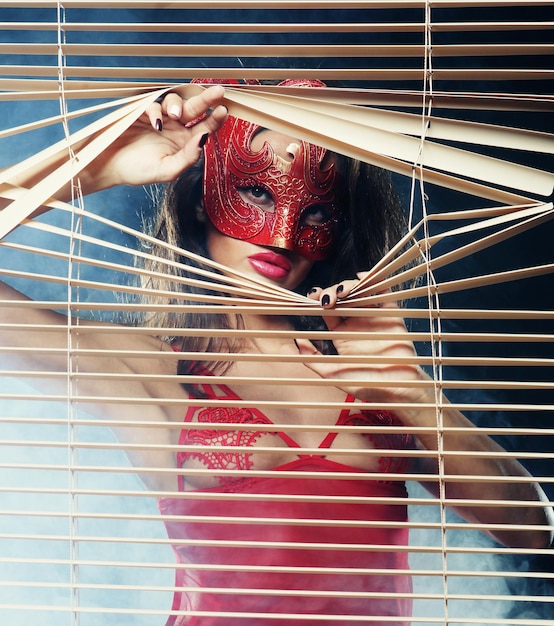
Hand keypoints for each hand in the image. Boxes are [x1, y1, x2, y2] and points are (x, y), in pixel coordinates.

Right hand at [85, 85, 227, 191]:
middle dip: (206, 100)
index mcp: (184, 143)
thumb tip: (204, 140)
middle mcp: (175, 128)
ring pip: (175, 102)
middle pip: (194, 109)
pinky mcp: (141, 111)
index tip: (224, 110)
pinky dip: (156, 110)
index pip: (205, 128)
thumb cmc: (138, 171)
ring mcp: (159, 118)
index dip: (215, 119)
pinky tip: (155, 122)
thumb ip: (187, 157)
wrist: (108, 166)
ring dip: (178, 105)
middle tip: (218, 91)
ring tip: (175, 115)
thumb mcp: (167, 170)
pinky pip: (153, 104)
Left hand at [297, 277, 429, 405]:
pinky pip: (383, 294)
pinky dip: (374, 282)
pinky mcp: (391, 317)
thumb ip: (313, 359)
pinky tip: (362, 278)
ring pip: (360, 293)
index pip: (328, 310)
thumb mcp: (332, 375)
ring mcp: (374, 318)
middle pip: (342, 298)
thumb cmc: (366, 386)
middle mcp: (357, 323)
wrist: (397, 391)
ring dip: (349, 285)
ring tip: (343, 290)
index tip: (312, 297)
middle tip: (328, 298)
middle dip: (332, 291)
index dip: (319, 300)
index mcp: (342, 334)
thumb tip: (296, 341)